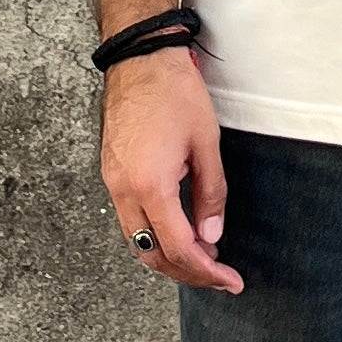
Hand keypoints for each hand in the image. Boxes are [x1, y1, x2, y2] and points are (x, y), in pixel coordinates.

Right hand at [99, 49, 242, 291]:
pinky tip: (178, 231)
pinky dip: (153, 235)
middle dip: (187, 272)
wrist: (140, 60)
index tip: (230, 280)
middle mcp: (123, 190)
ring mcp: (112, 182)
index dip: (206, 271)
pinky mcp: (110, 173)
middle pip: (151, 254)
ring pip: (136, 240)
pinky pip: (129, 219)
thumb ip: (211, 194)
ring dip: (168, 256)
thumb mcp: (206, 144)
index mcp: (150, 186)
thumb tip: (212, 234)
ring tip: (202, 257)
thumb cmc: (175, 93)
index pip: (178, 248)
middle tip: (218, 277)